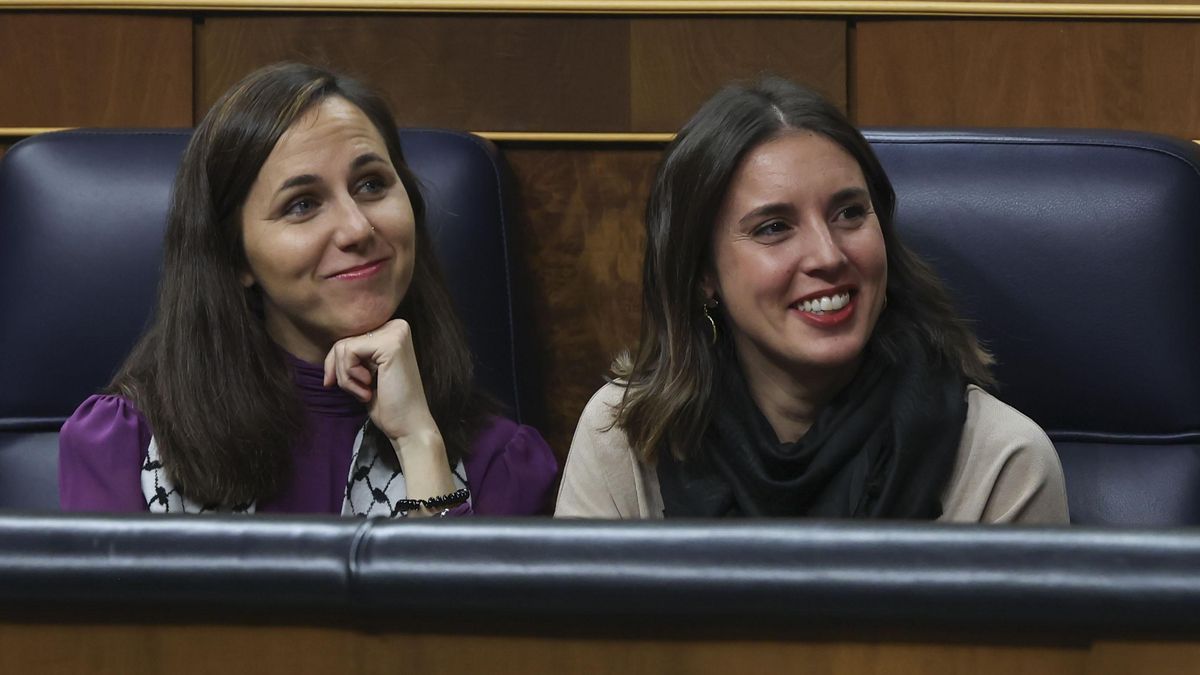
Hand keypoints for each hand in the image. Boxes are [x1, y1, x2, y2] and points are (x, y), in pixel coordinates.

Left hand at [323, 320, 456, 505]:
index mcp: (393, 331)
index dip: (338, 364)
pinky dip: (349, 376)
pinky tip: (368, 389)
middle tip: (359, 392)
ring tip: (365, 392)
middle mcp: (397, 326)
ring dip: (346, 377)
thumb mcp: (365, 373)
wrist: (408, 427)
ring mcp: (395, 333)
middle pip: (344, 340)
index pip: (350, 338)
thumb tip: (327, 352)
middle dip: (341, 371)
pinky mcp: (391, 344)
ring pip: (343, 347)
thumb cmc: (388, 405)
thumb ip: (352, 355)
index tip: (347, 386)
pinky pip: (348, 352)